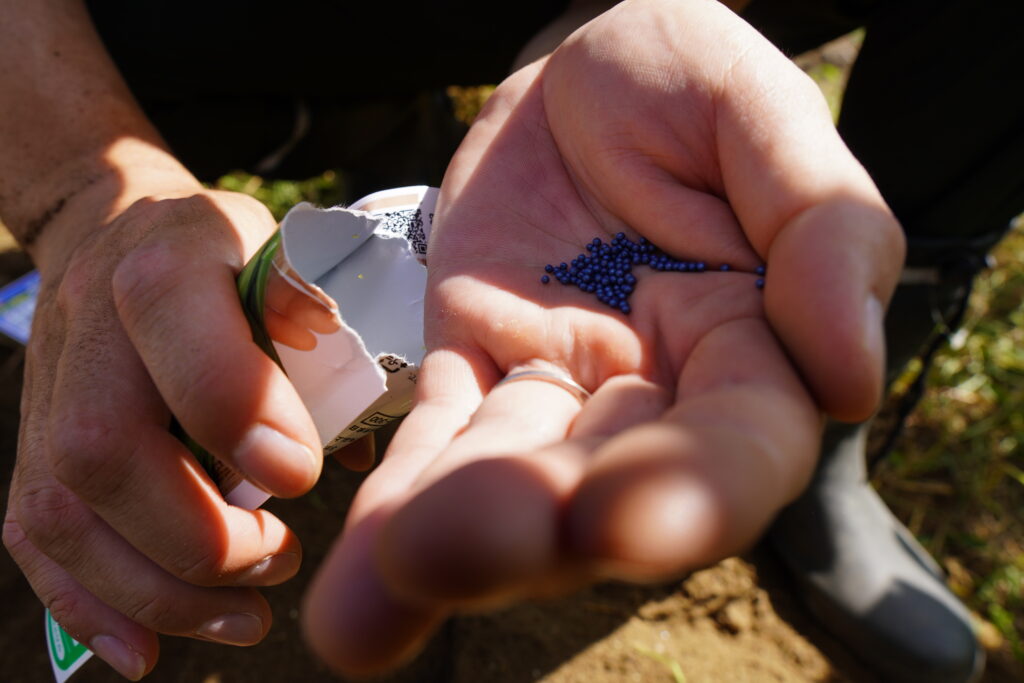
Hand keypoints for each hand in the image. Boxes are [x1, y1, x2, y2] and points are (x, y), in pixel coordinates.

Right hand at [3, 185, 323, 678]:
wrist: (120, 232)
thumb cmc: (232, 257)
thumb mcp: (293, 263)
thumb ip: (325, 341)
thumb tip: (348, 457)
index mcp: (168, 255)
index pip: (175, 319)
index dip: (233, 406)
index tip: (300, 476)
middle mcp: (91, 322)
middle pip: (104, 448)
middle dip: (199, 536)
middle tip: (279, 562)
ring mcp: (51, 388)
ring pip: (64, 513)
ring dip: (156, 592)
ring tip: (245, 617)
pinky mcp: (34, 443)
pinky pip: (35, 537)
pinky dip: (90, 607)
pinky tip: (147, 652)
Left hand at [302, 0, 903, 675]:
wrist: (582, 69)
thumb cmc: (687, 83)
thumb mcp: (765, 119)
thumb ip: (825, 232)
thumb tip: (847, 381)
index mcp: (751, 346)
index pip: (737, 445)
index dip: (690, 492)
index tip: (621, 521)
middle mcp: (654, 392)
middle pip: (603, 487)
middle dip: (531, 531)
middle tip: (446, 557)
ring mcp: (555, 383)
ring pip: (508, 475)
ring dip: (442, 536)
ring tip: (370, 605)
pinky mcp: (472, 360)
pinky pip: (438, 431)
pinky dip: (400, 491)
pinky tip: (358, 562)